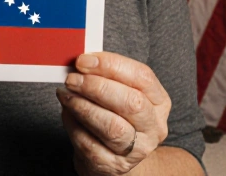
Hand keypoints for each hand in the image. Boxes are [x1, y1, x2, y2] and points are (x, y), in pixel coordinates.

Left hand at [56, 52, 171, 174]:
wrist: (114, 156)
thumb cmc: (116, 116)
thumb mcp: (120, 93)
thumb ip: (106, 76)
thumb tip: (80, 63)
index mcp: (159, 102)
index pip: (142, 77)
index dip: (111, 65)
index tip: (84, 60)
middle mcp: (153, 127)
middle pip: (131, 103)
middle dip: (97, 87)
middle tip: (72, 78)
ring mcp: (137, 150)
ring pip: (112, 127)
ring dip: (83, 106)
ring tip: (66, 95)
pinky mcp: (114, 166)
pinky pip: (90, 144)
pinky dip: (74, 125)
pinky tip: (67, 113)